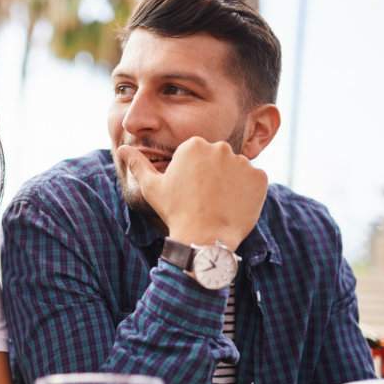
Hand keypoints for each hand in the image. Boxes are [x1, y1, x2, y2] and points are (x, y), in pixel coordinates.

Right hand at [117, 137, 267, 249]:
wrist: (204, 239)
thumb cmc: (175, 212)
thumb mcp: (152, 187)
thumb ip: (138, 164)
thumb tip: (123, 149)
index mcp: (194, 145)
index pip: (198, 154)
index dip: (194, 173)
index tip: (190, 190)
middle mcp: (220, 147)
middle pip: (218, 158)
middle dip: (214, 174)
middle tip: (205, 198)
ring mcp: (243, 162)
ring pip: (237, 169)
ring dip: (231, 183)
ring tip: (219, 203)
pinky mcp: (260, 178)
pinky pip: (255, 181)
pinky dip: (247, 192)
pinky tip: (233, 206)